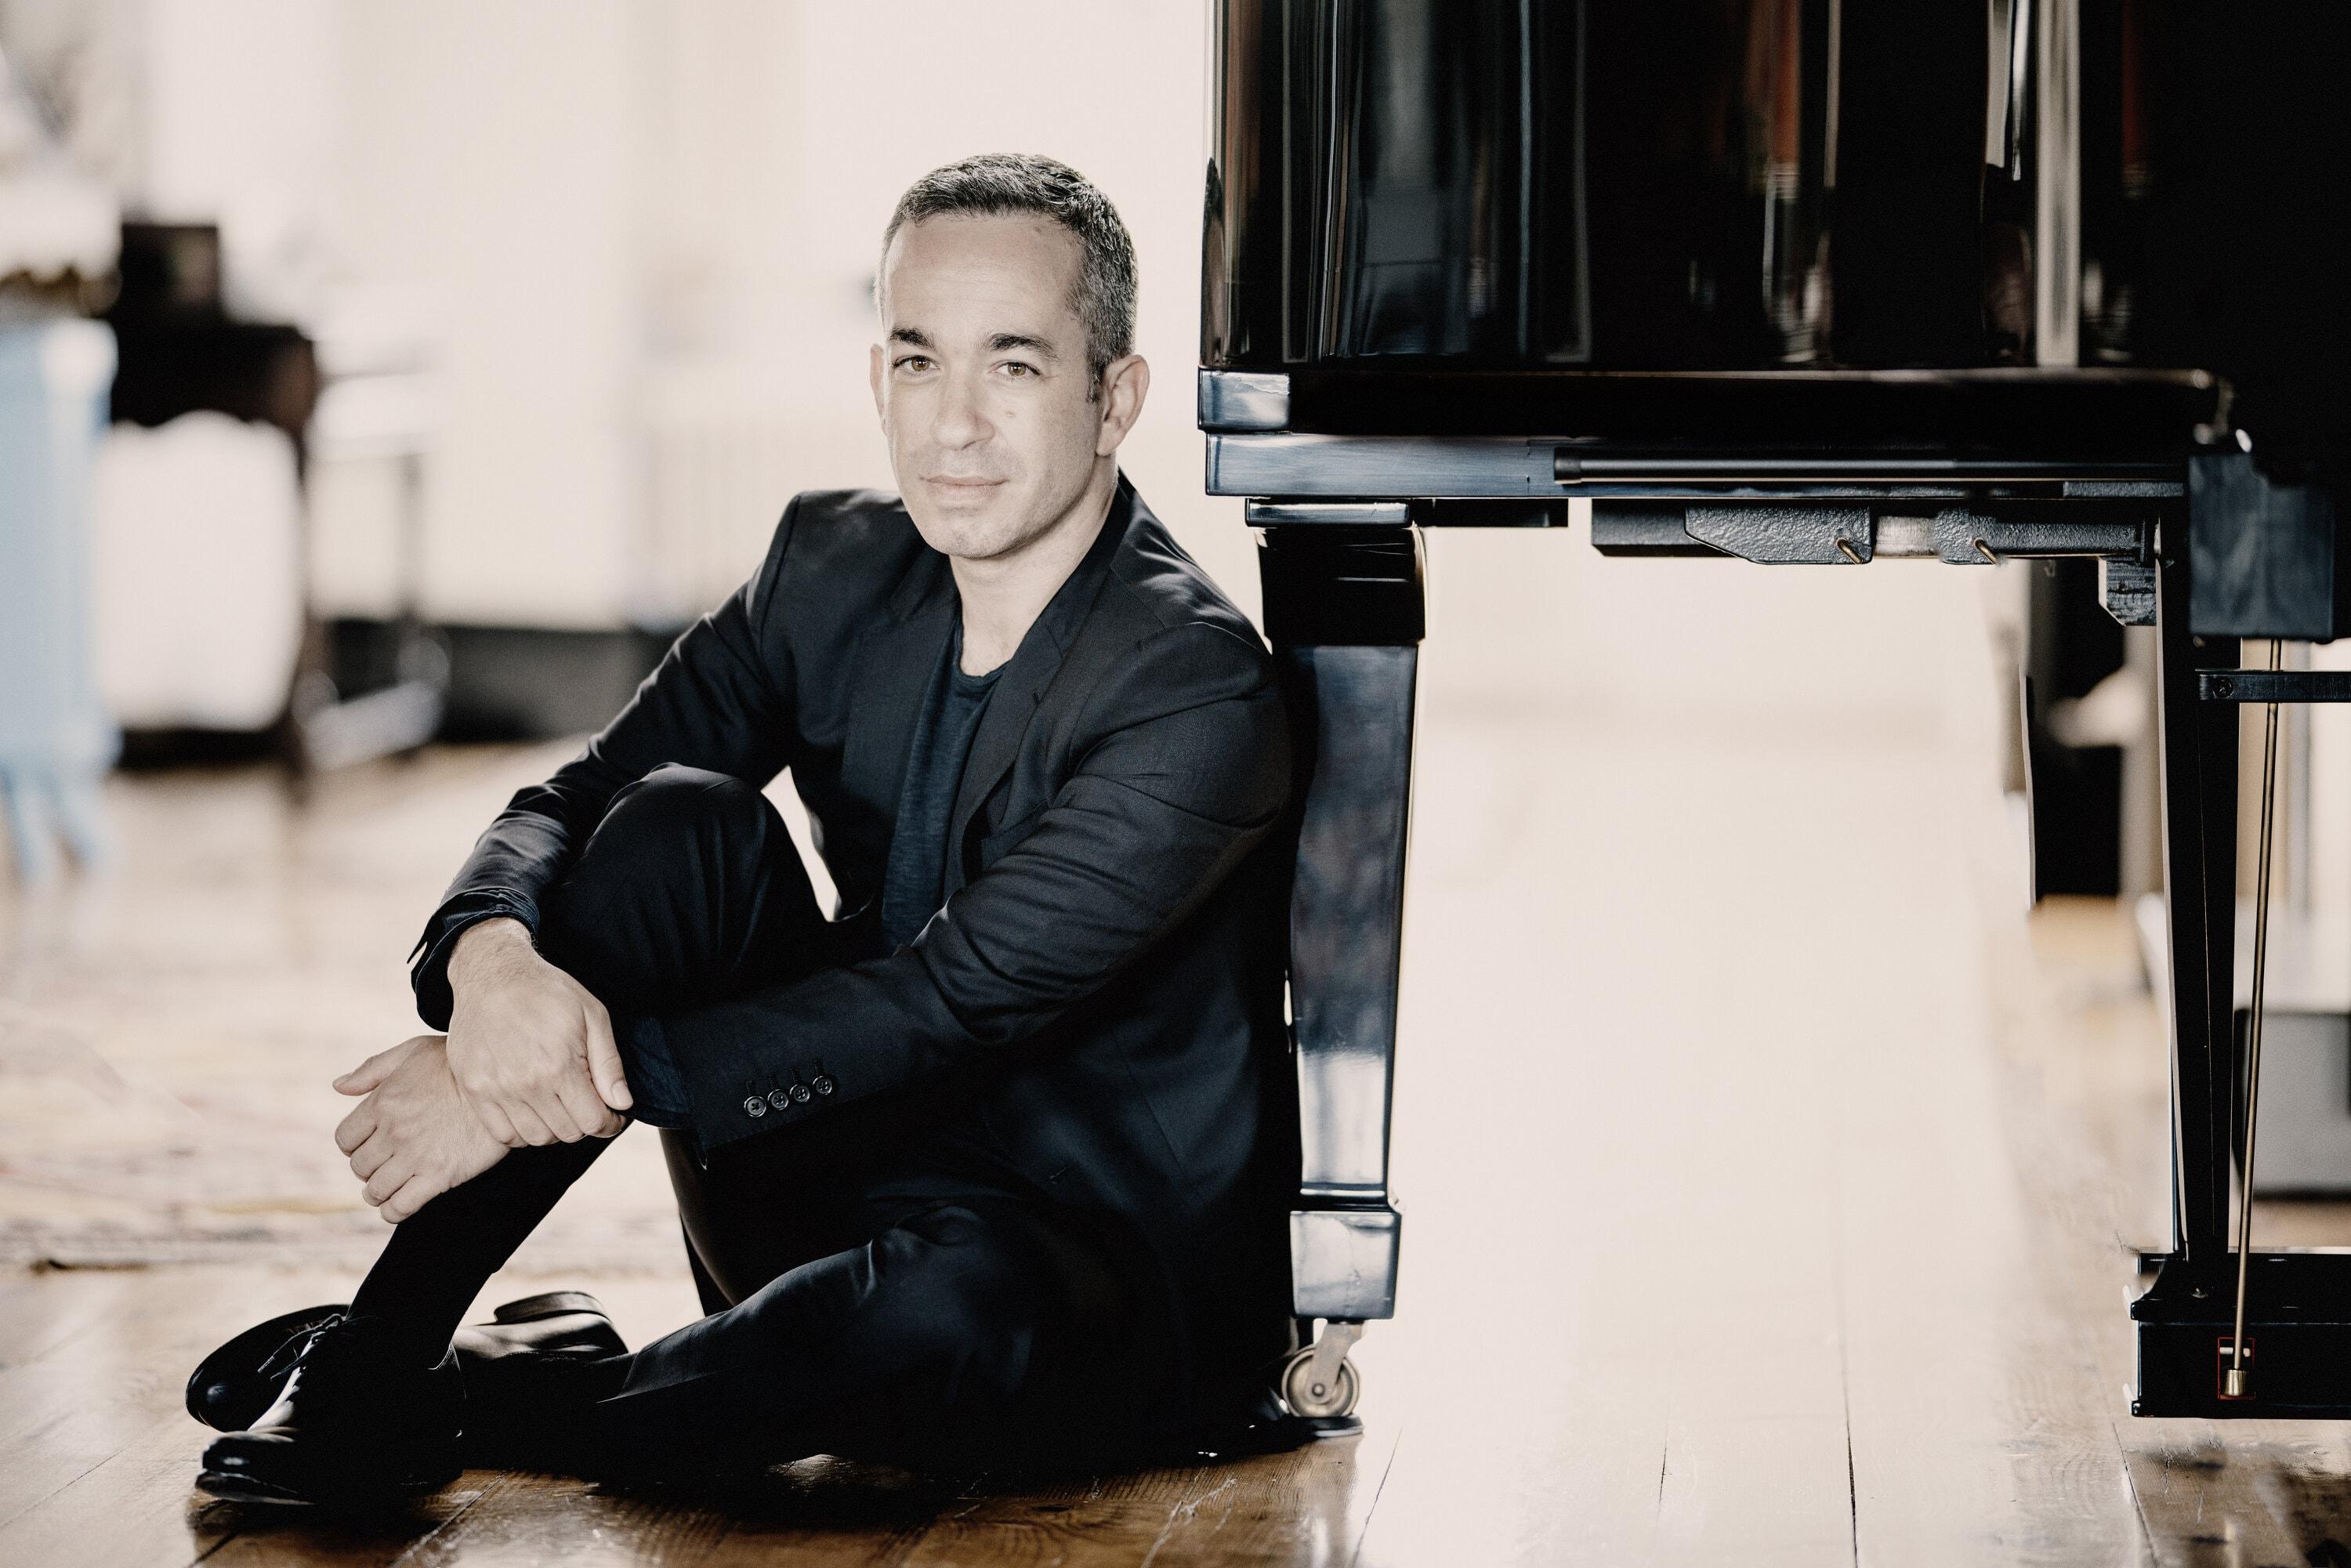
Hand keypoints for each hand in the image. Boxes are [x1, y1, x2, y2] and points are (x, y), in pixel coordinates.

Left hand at [333, 1035, 512, 1221]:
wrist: (505, 1085)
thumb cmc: (457, 1065)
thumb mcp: (414, 1052)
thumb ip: (372, 1069)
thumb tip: (338, 1086)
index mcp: (383, 1102)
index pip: (345, 1139)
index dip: (353, 1145)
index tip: (370, 1144)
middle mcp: (394, 1131)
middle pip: (359, 1167)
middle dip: (368, 1168)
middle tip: (385, 1164)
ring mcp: (415, 1156)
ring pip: (375, 1190)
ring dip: (378, 1192)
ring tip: (391, 1186)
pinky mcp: (439, 1176)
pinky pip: (400, 1207)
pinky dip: (393, 1211)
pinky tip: (399, 1205)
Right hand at [433, 917, 631, 1146]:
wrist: (492, 975)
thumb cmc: (547, 991)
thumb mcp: (592, 1015)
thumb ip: (609, 1064)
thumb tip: (622, 1104)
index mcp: (559, 1065)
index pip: (593, 1122)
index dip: (610, 1123)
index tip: (613, 1115)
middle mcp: (525, 1083)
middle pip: (567, 1133)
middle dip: (585, 1123)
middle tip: (587, 1104)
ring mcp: (495, 1089)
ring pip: (536, 1138)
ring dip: (555, 1129)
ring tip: (561, 1105)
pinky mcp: (474, 1090)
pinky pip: (503, 1134)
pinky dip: (522, 1132)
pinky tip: (533, 1111)